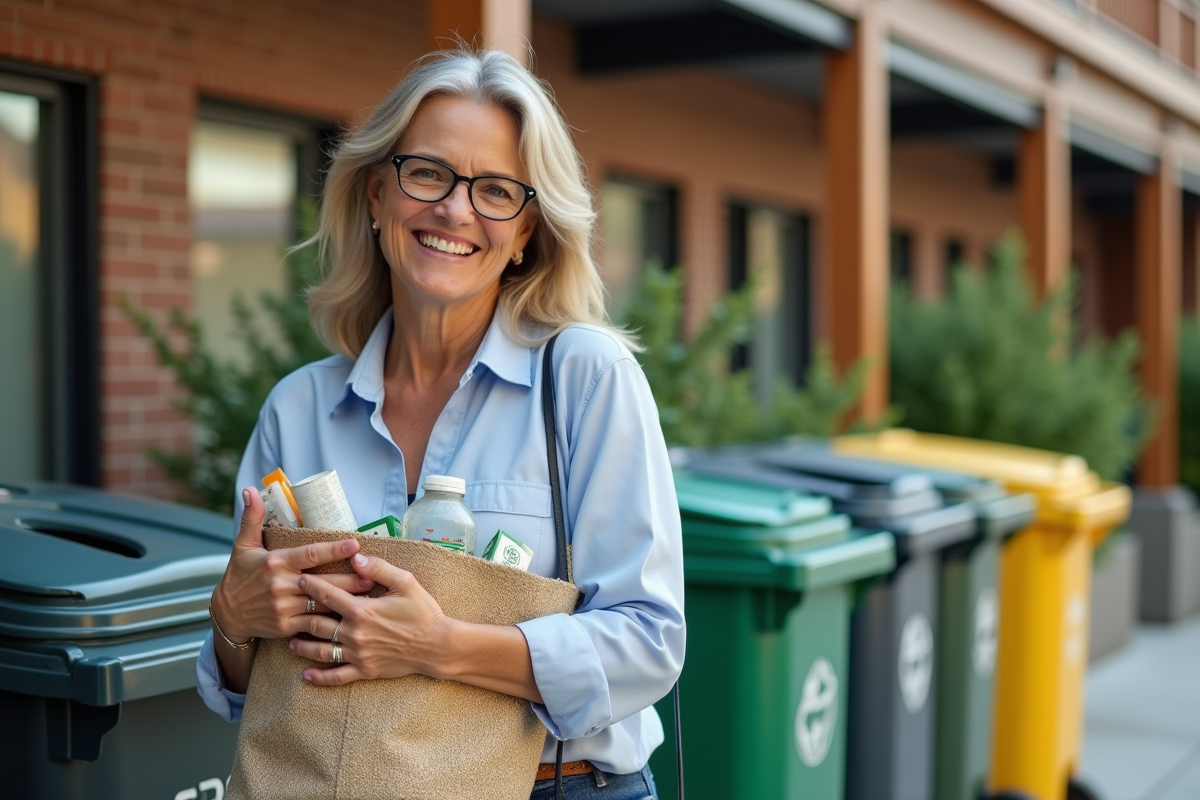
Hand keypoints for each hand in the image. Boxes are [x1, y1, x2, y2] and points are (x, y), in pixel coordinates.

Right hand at [210, 487, 375, 641]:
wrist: (227, 614)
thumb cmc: (240, 575)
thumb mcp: (243, 546)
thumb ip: (252, 518)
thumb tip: (249, 490)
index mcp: (276, 562)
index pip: (309, 554)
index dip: (334, 550)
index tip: (355, 544)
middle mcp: (280, 585)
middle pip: (323, 582)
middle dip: (350, 580)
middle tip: (373, 574)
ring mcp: (284, 607)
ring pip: (322, 604)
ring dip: (346, 602)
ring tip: (369, 597)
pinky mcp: (286, 626)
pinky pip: (314, 624)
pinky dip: (332, 621)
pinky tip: (350, 618)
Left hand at [290, 553, 450, 685]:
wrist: (436, 645)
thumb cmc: (423, 612)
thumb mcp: (406, 582)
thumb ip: (379, 569)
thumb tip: (355, 557)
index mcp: (362, 609)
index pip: (328, 595)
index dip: (311, 586)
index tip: (299, 579)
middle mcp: (355, 633)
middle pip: (318, 624)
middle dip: (301, 615)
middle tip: (288, 610)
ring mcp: (358, 654)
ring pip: (321, 651)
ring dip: (303, 647)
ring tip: (291, 642)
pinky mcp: (364, 671)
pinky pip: (336, 676)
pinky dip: (319, 677)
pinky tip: (306, 675)